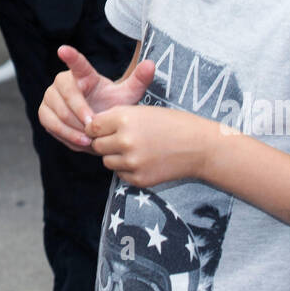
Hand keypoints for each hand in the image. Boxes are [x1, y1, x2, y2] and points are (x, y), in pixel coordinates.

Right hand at [38, 45, 155, 152]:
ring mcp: (50, 95)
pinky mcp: (44, 112)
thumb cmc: (112, 106)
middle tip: (93, 127)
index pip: (77, 63)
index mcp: (84, 73)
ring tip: (90, 140)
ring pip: (59, 112)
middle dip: (81, 112)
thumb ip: (139, 80)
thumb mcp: (127, 95)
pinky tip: (80, 142)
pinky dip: (65, 135)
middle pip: (68, 94)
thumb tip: (152, 64)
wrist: (99, 124)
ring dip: (74, 128)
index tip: (63, 49)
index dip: (71, 56)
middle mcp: (63, 81)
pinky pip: (50, 124)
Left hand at [87, 105, 216, 188]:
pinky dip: (127, 169)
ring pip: (107, 162)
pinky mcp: (139, 179)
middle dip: (104, 142)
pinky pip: (121, 174)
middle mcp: (125, 141)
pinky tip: (143, 160)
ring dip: (115, 156)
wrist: (199, 146)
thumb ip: (116, 118)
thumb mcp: (142, 111)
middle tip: (120, 139)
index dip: (97, 127)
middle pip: (97, 146)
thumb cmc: (171, 123)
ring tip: (134, 149)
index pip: (93, 127)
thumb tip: (90, 128)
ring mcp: (132, 162)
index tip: (104, 128)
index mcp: (124, 119)